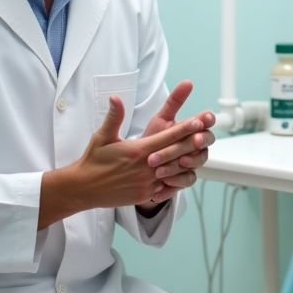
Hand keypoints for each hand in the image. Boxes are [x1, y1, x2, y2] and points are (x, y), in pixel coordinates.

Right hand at [40, 94, 212, 225]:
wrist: (83, 188)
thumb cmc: (93, 160)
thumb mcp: (103, 136)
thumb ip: (114, 116)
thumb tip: (115, 97)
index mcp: (139, 151)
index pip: (168, 138)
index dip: (185, 129)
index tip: (200, 121)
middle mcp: (146, 168)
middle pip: (176, 154)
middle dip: (193, 143)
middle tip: (208, 134)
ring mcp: (147, 184)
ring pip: (174, 172)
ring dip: (187, 162)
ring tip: (199, 154)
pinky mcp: (144, 196)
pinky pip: (166, 188)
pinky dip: (175, 180)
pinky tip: (182, 174)